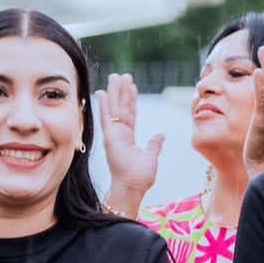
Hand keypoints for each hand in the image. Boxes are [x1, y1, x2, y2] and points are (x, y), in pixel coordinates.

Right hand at [96, 73, 163, 216]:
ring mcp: (113, 135)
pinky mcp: (109, 137)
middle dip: (122, 91)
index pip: (130, 114)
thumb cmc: (140, 177)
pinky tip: (103, 92)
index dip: (131, 99)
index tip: (131, 86)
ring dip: (114, 92)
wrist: (132, 187)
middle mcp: (119, 134)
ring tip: (115, 76)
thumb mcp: (151, 157)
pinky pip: (107, 117)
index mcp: (128, 138)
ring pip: (114, 109)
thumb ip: (154, 144)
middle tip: (122, 75)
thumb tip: (160, 135)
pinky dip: (104, 104)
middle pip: (121, 107)